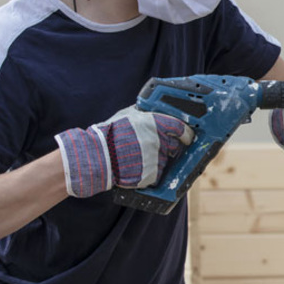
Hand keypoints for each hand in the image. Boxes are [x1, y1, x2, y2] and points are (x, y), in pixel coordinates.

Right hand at [56, 107, 194, 197]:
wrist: (97, 157)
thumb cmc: (110, 134)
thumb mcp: (128, 114)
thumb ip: (145, 113)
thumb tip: (156, 109)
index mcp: (156, 123)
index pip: (181, 128)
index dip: (185, 133)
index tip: (186, 136)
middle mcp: (159, 141)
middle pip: (175, 145)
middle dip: (170, 147)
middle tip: (156, 147)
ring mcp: (156, 158)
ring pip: (165, 160)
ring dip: (158, 159)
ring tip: (138, 157)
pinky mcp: (152, 174)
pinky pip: (157, 173)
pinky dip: (150, 171)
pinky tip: (136, 166)